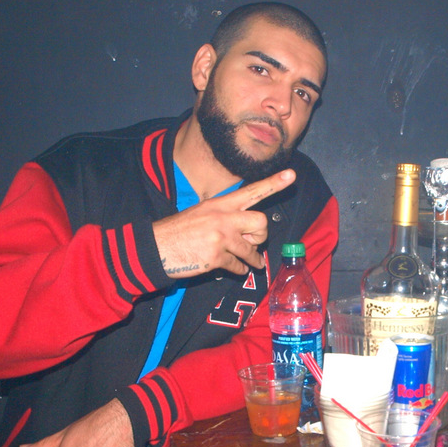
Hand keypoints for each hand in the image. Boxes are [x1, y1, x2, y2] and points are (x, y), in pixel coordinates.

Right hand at [153, 169, 295, 277]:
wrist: (156, 247)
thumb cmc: (179, 231)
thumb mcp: (202, 214)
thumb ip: (225, 217)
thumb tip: (247, 232)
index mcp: (220, 204)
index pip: (251, 191)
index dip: (273, 184)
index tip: (291, 175)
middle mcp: (223, 217)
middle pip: (261, 222)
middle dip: (261, 236)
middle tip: (252, 243)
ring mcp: (220, 237)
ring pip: (252, 249)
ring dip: (252, 259)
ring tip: (248, 262)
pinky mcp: (216, 256)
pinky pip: (239, 267)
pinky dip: (238, 271)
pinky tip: (230, 268)